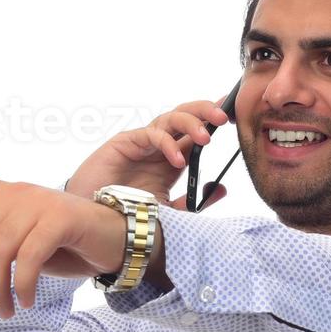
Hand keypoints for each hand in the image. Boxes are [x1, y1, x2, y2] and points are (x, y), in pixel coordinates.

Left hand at [0, 135, 130, 320]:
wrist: (113, 245)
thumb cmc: (62, 246)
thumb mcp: (14, 246)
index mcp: (0, 196)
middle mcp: (14, 194)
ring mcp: (37, 203)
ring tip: (7, 312)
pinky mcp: (59, 218)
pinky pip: (27, 258)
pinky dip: (21, 287)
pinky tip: (24, 302)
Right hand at [65, 99, 232, 205]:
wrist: (95, 220)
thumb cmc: (127, 213)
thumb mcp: (168, 211)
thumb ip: (194, 201)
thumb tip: (221, 188)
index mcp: (171, 158)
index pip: (196, 132)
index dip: (214, 120)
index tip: (235, 116)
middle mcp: (159, 146)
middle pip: (187, 116)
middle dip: (207, 112)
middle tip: (226, 117)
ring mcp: (143, 142)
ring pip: (171, 118)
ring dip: (191, 122)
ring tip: (206, 137)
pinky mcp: (125, 142)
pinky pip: (151, 135)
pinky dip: (167, 144)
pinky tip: (178, 159)